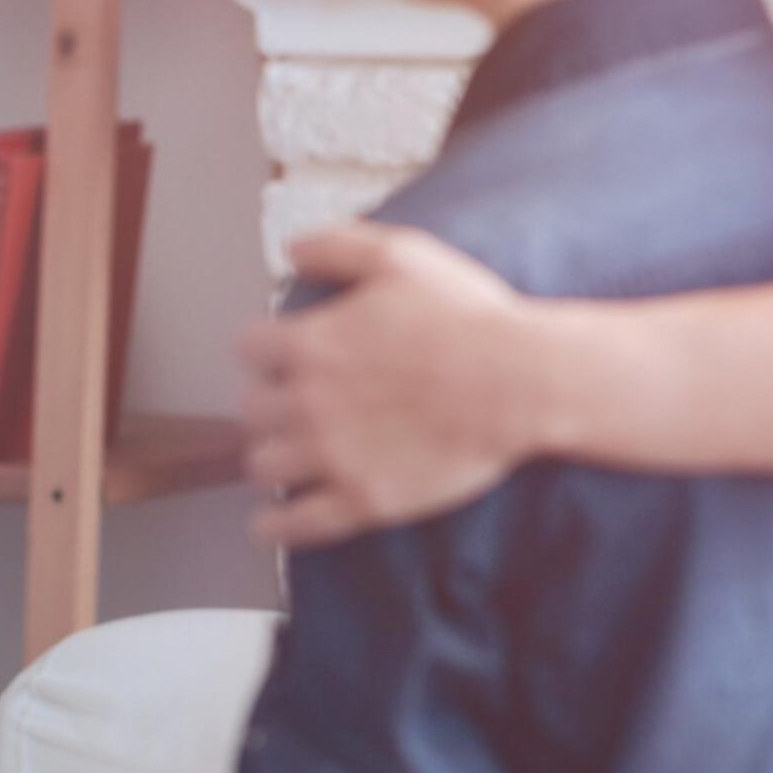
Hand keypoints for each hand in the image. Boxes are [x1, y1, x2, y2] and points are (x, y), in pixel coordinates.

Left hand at [239, 224, 551, 547]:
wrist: (523, 382)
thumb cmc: (468, 317)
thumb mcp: (403, 258)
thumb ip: (338, 246)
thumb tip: (292, 249)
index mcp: (310, 345)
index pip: (249, 348)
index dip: (266, 348)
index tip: (282, 354)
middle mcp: (308, 403)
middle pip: (251, 409)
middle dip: (268, 404)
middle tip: (293, 405)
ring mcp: (331, 457)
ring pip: (263, 465)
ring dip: (271, 457)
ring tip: (286, 456)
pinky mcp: (361, 500)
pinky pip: (294, 524)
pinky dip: (272, 526)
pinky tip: (266, 525)